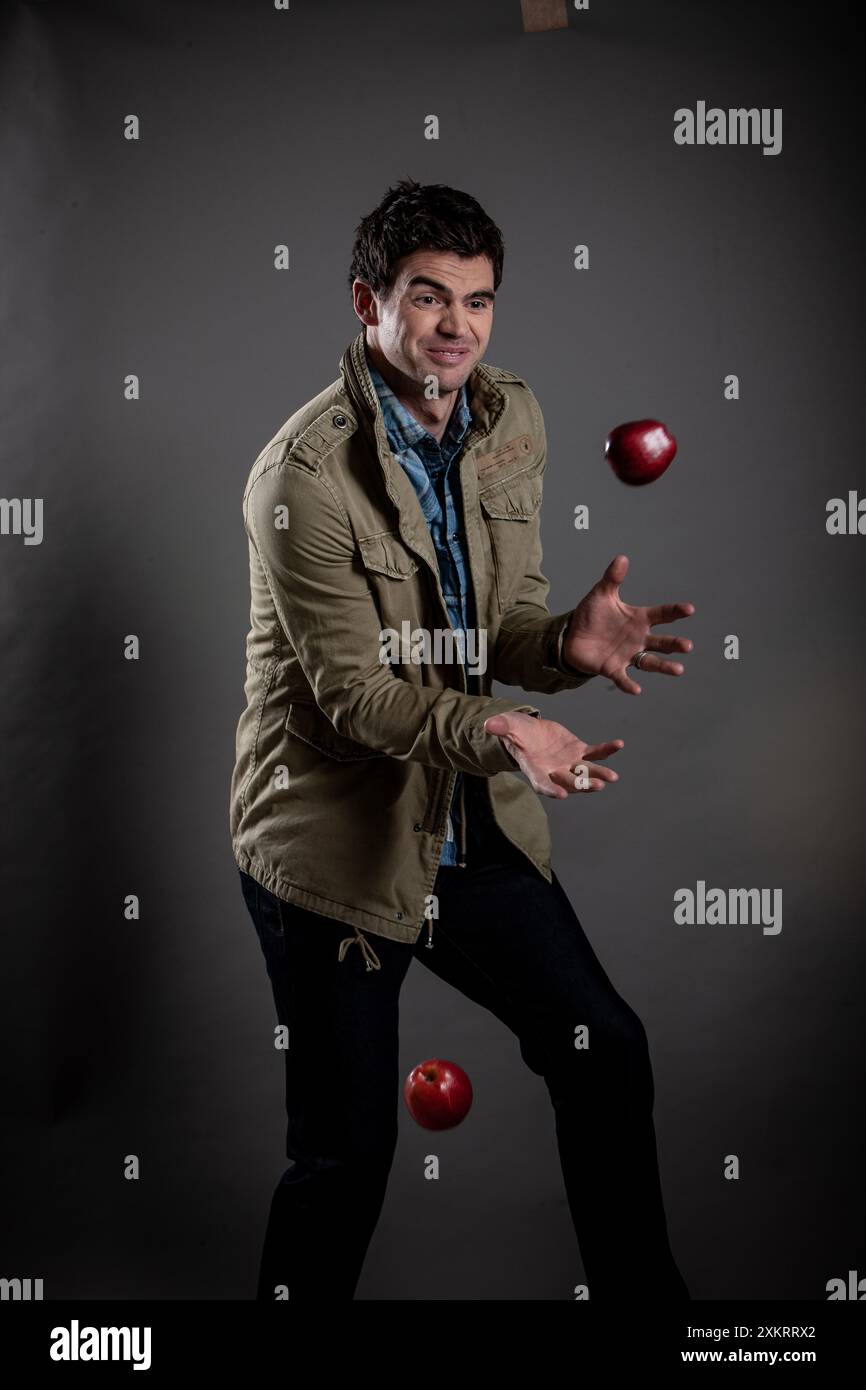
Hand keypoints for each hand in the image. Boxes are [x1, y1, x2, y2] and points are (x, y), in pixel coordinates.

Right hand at [484, 711, 623, 799]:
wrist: (529, 731)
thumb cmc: (515, 732)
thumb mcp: (507, 726)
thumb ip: (501, 727)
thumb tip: (488, 724)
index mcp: (535, 769)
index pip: (543, 783)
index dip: (552, 789)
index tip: (562, 795)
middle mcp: (554, 771)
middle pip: (569, 781)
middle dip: (582, 784)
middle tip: (597, 786)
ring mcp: (568, 763)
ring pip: (585, 771)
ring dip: (598, 774)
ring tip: (612, 777)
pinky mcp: (579, 752)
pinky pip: (595, 753)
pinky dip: (607, 750)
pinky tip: (618, 745)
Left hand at [563, 554, 694, 694]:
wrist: (572, 637)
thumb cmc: (591, 616)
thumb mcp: (601, 595)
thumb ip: (612, 579)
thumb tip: (622, 557)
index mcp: (639, 619)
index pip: (662, 614)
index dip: (675, 611)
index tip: (689, 609)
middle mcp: (638, 639)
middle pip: (662, 642)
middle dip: (675, 644)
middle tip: (687, 646)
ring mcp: (628, 655)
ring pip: (650, 662)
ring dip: (664, 666)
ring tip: (679, 670)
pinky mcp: (613, 669)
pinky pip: (624, 678)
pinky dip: (629, 684)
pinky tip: (637, 690)